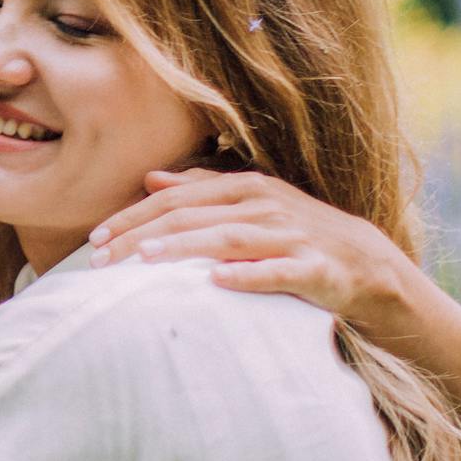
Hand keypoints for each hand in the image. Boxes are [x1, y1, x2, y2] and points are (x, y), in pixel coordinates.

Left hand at [86, 168, 416, 324]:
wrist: (365, 261)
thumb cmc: (294, 232)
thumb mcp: (249, 204)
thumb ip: (201, 189)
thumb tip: (150, 178)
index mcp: (245, 187)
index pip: (176, 198)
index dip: (133, 216)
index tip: (94, 239)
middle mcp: (264, 205)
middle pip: (192, 216)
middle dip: (141, 235)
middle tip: (101, 259)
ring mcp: (291, 236)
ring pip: (228, 239)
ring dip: (183, 248)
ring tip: (144, 261)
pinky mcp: (316, 269)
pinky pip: (277, 272)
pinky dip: (247, 275)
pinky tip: (216, 281)